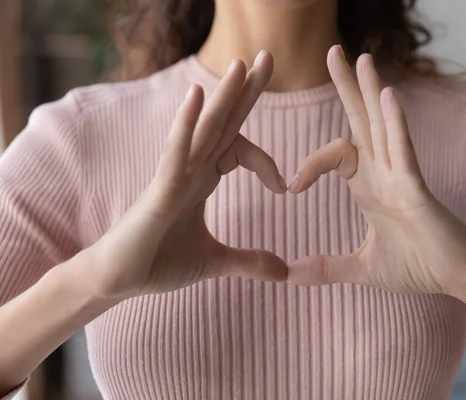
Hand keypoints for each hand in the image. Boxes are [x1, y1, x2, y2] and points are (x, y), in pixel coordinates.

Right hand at [90, 52, 287, 299]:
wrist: (121, 282)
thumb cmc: (158, 263)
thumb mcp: (215, 261)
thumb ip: (249, 261)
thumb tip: (285, 272)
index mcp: (202, 179)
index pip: (238, 148)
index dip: (266, 162)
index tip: (285, 188)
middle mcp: (190, 169)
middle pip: (222, 123)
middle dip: (245, 92)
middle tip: (268, 56)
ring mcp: (174, 175)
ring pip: (203, 129)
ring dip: (222, 96)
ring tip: (242, 65)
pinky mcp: (160, 190)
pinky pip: (176, 151)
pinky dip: (186, 124)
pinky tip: (197, 95)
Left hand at [287, 46, 465, 296]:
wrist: (460, 279)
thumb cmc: (420, 267)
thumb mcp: (362, 268)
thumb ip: (326, 268)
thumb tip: (287, 275)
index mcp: (371, 187)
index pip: (336, 154)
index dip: (310, 164)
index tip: (290, 188)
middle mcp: (385, 174)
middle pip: (362, 122)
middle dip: (348, 87)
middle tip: (333, 51)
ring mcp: (402, 178)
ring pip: (384, 126)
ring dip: (372, 92)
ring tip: (362, 58)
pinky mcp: (418, 190)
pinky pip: (404, 151)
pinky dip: (396, 124)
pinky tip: (387, 98)